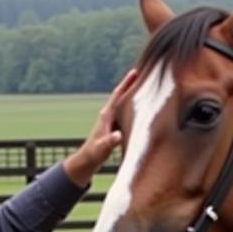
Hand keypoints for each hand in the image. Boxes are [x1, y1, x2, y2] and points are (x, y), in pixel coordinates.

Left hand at [63, 70, 137, 186]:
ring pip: (123, 103)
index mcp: (106, 115)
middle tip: (144, 73)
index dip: (126, 83)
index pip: (117, 95)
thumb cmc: (94, 154)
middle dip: (131, 84)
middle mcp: (108, 115)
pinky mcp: (113, 126)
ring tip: (145, 86)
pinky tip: (140, 107)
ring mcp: (111, 120)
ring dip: (132, 95)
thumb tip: (118, 135)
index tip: (135, 72)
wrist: (87, 160)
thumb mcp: (102, 148)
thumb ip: (110, 141)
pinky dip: (132, 107)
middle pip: (121, 95)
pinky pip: (125, 113)